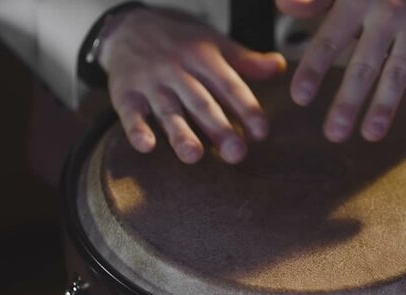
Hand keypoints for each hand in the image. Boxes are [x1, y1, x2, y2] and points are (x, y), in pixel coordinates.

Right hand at [99, 8, 285, 163]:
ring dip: (180, 134)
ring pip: (168, 111)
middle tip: (236, 153)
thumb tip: (281, 67)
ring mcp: (150, 83)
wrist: (128, 27)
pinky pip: (130, 114)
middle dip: (219, 128)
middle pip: (201, 102)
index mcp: (203, 58)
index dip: (245, 108)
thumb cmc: (181, 42)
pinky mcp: (125, 95)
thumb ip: (246, 61)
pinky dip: (136, 130)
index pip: (228, 85)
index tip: (261, 132)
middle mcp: (177, 71)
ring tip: (194, 156)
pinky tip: (147, 146)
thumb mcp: (214, 44)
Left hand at [277, 0, 405, 141]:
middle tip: (334, 133)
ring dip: (385, 105)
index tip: (299, 97)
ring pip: (398, 71)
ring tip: (371, 134)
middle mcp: (386, 14)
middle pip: (364, 65)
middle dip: (348, 102)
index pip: (329, 40)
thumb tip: (284, 8)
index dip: (313, 69)